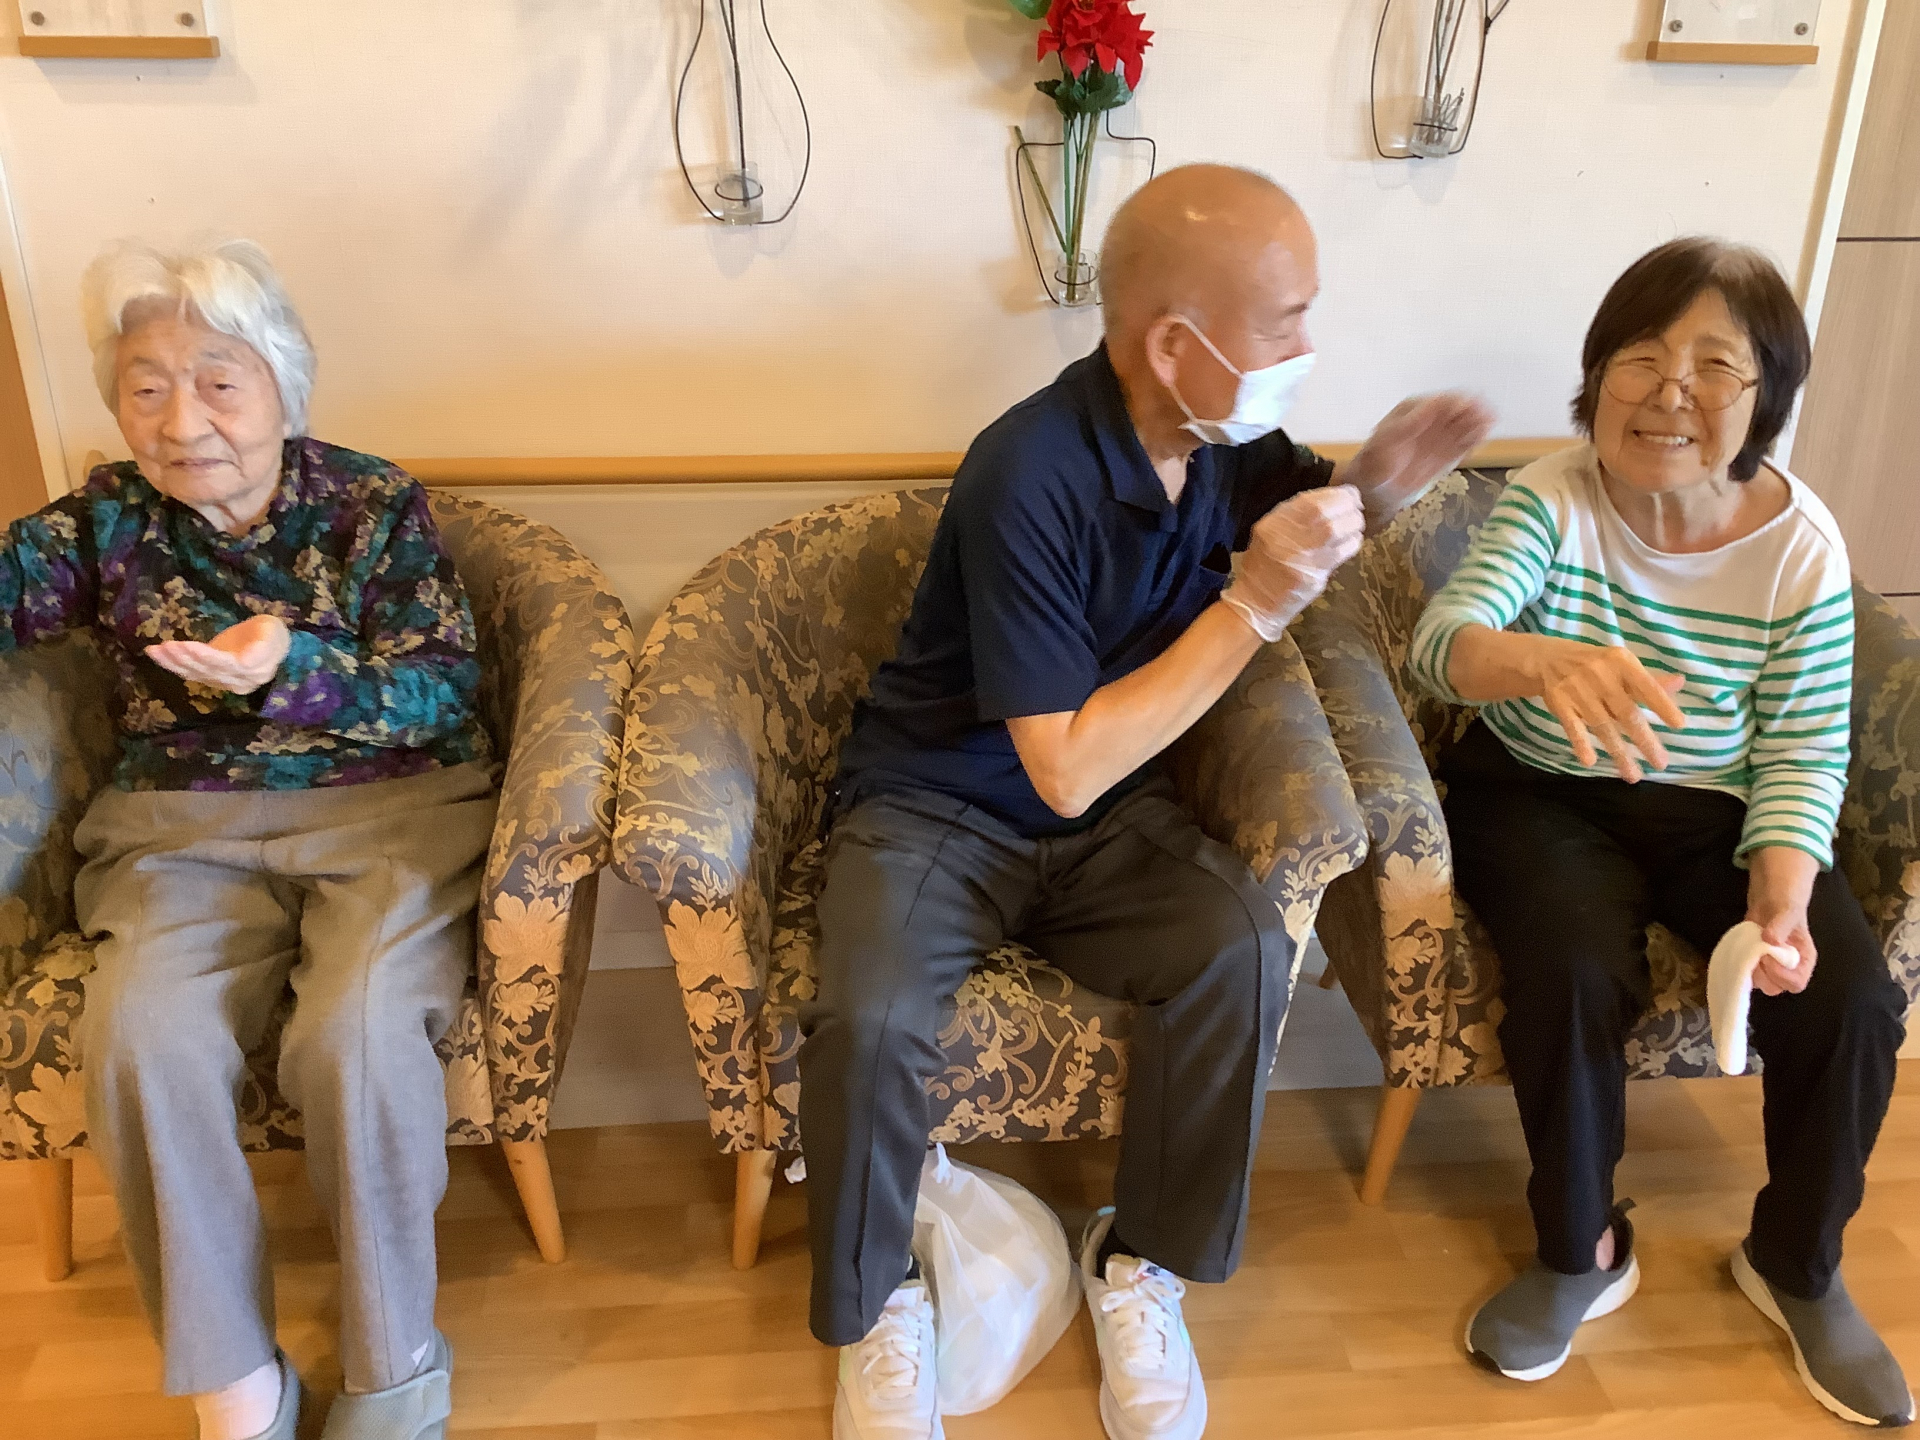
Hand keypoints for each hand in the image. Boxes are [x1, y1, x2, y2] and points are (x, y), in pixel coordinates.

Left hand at [145, 614, 291, 694]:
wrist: (268, 643)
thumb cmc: (271, 633)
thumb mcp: (272, 633)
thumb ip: (263, 646)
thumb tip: (246, 661)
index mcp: (254, 672)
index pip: (227, 665)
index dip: (206, 657)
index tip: (189, 646)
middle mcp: (237, 681)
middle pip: (207, 669)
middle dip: (185, 658)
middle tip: (167, 645)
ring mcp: (222, 681)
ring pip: (195, 672)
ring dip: (173, 662)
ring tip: (156, 650)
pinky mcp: (209, 676)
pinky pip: (188, 672)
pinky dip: (170, 664)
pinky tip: (154, 654)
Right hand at [1220, 485, 1365, 641]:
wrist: (1257, 601)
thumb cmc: (1263, 563)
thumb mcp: (1269, 530)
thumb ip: (1295, 514)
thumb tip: (1329, 499)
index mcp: (1277, 522)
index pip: (1315, 499)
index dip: (1340, 494)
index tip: (1349, 495)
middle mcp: (1290, 536)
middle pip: (1332, 512)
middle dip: (1351, 507)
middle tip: (1355, 509)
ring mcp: (1305, 556)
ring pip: (1343, 530)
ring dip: (1355, 524)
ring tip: (1353, 525)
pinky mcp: (1317, 574)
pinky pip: (1345, 551)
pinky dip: (1353, 543)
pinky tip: (1349, 542)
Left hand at [1343, 392, 1494, 529]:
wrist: (1373, 495)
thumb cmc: (1371, 466)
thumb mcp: (1384, 443)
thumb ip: (1408, 425)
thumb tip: (1432, 406)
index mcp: (1414, 411)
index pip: (1441, 401)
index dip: (1457, 402)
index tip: (1471, 405)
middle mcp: (1430, 421)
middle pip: (1457, 411)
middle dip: (1473, 410)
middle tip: (1487, 417)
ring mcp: (1440, 439)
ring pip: (1464, 426)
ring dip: (1478, 424)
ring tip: (1487, 427)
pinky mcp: (1448, 456)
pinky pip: (1465, 444)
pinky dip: (1474, 440)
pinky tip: (1482, 439)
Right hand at [1531, 638, 1686, 782]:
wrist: (1549, 659)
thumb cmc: (1596, 664)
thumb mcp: (1622, 664)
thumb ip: (1649, 680)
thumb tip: (1680, 683)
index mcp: (1621, 662)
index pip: (1646, 686)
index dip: (1663, 705)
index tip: (1679, 725)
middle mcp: (1601, 676)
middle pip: (1626, 713)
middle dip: (1644, 740)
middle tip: (1660, 763)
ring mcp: (1578, 691)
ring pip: (1602, 726)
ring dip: (1618, 752)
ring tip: (1633, 775)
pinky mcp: (1560, 703)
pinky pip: (1572, 727)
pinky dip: (1580, 743)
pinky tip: (1589, 761)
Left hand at [1747, 847, 1817, 994]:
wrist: (1771, 894)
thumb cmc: (1786, 901)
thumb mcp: (1787, 909)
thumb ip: (1782, 925)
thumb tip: (1771, 940)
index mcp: (1804, 959)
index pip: (1796, 983)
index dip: (1780, 975)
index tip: (1766, 956)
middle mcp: (1788, 966)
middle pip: (1775, 988)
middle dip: (1762, 974)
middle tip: (1753, 953)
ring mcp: (1770, 964)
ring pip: (1758, 982)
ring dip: (1748, 970)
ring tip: (1746, 948)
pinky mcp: (1754, 958)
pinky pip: (1746, 971)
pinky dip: (1738, 964)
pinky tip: (1736, 949)